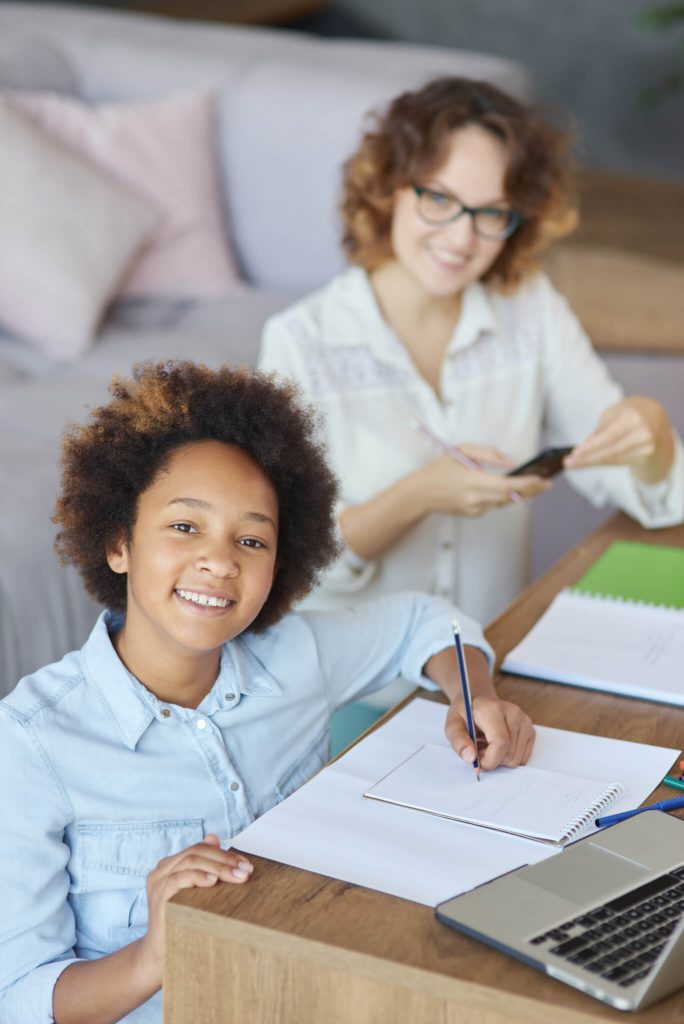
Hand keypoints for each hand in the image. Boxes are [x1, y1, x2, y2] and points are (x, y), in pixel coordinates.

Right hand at [137, 834, 252, 984]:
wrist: (160, 956)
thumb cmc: (182, 923)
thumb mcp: (195, 893)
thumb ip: (203, 867)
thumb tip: (214, 838)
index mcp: (170, 865)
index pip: (200, 849)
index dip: (224, 854)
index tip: (245, 864)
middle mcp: (161, 870)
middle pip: (197, 852)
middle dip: (225, 859)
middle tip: (246, 870)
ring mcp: (157, 882)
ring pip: (190, 861)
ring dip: (218, 867)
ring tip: (237, 876)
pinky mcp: (158, 896)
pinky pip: (177, 878)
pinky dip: (197, 876)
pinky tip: (213, 882)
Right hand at [413, 452, 550, 517]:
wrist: (421, 493)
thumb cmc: (441, 467)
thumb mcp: (461, 450)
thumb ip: (488, 453)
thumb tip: (511, 462)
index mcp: (472, 480)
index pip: (506, 485)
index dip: (526, 484)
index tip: (542, 479)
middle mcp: (475, 498)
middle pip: (511, 497)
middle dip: (532, 490)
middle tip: (548, 483)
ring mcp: (474, 508)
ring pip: (504, 502)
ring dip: (521, 494)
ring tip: (538, 486)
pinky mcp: (473, 514)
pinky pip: (494, 505)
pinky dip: (503, 497)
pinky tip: (514, 490)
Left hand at [445, 696, 534, 769]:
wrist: (479, 702)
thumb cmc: (465, 714)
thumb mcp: (452, 725)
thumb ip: (458, 742)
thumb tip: (471, 758)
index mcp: (493, 709)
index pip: (501, 742)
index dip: (490, 759)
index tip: (478, 761)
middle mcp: (513, 713)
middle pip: (510, 755)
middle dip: (493, 760)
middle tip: (480, 749)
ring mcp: (525, 721)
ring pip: (517, 759)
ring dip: (501, 759)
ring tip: (489, 746)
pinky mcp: (531, 730)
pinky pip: (523, 757)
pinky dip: (510, 757)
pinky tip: (499, 746)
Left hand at [564, 397, 674, 483]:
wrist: (656, 418)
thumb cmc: (629, 412)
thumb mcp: (615, 411)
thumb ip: (601, 428)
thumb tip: (586, 445)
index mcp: (633, 416)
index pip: (608, 436)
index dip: (590, 447)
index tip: (574, 453)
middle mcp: (642, 432)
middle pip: (610, 450)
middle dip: (587, 458)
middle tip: (568, 463)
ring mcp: (647, 446)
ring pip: (613, 458)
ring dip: (591, 462)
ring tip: (573, 464)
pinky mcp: (646, 456)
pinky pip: (619, 461)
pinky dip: (603, 462)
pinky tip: (589, 462)